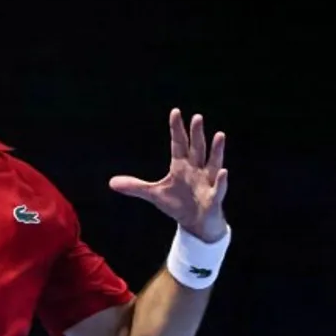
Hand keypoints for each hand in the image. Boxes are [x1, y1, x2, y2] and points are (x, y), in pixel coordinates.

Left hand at [109, 109, 228, 242]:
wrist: (196, 223)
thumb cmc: (178, 204)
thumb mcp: (154, 194)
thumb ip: (135, 186)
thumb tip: (111, 182)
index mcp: (181, 166)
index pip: (179, 144)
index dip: (177, 129)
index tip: (175, 112)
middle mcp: (197, 170)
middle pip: (197, 149)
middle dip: (196, 134)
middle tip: (197, 117)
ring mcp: (207, 183)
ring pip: (213, 163)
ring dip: (216, 150)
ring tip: (219, 135)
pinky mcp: (213, 198)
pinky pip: (218, 188)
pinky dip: (221, 181)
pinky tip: (224, 171)